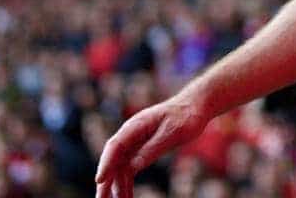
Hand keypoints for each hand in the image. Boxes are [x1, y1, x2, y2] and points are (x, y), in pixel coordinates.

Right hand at [95, 93, 209, 197]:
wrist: (196, 106)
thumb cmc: (186, 116)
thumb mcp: (172, 133)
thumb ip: (152, 149)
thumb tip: (133, 166)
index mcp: (136, 125)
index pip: (115, 146)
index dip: (106, 164)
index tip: (100, 180)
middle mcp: (131, 134)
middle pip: (113, 159)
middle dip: (106, 180)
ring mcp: (135, 142)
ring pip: (120, 167)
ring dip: (116, 185)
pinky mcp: (142, 149)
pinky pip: (130, 168)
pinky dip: (127, 182)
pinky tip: (126, 196)